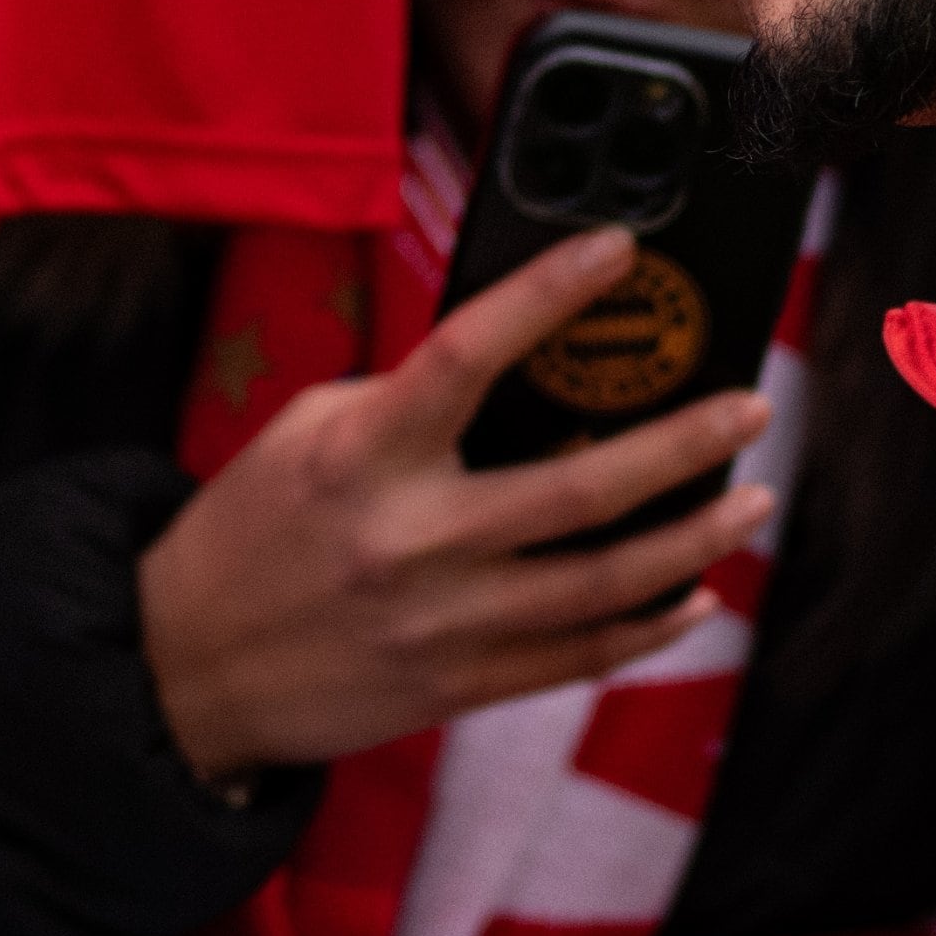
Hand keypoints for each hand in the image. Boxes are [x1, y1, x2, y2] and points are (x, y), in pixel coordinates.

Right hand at [137, 224, 772, 777]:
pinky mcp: (458, 686)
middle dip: (683, 444)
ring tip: (751, 497)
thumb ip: (410, 400)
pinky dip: (649, 625)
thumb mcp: (309, 434)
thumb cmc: (254, 528)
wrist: (185, 669)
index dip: (548, 293)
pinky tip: (694, 592)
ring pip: (602, 583)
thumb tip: (530, 369)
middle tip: (748, 407)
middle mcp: (411, 540)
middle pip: (581, 488)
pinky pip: (579, 657)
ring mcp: (443, 623)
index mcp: (364, 455)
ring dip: (693, 537)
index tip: (617, 249)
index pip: (468, 354)